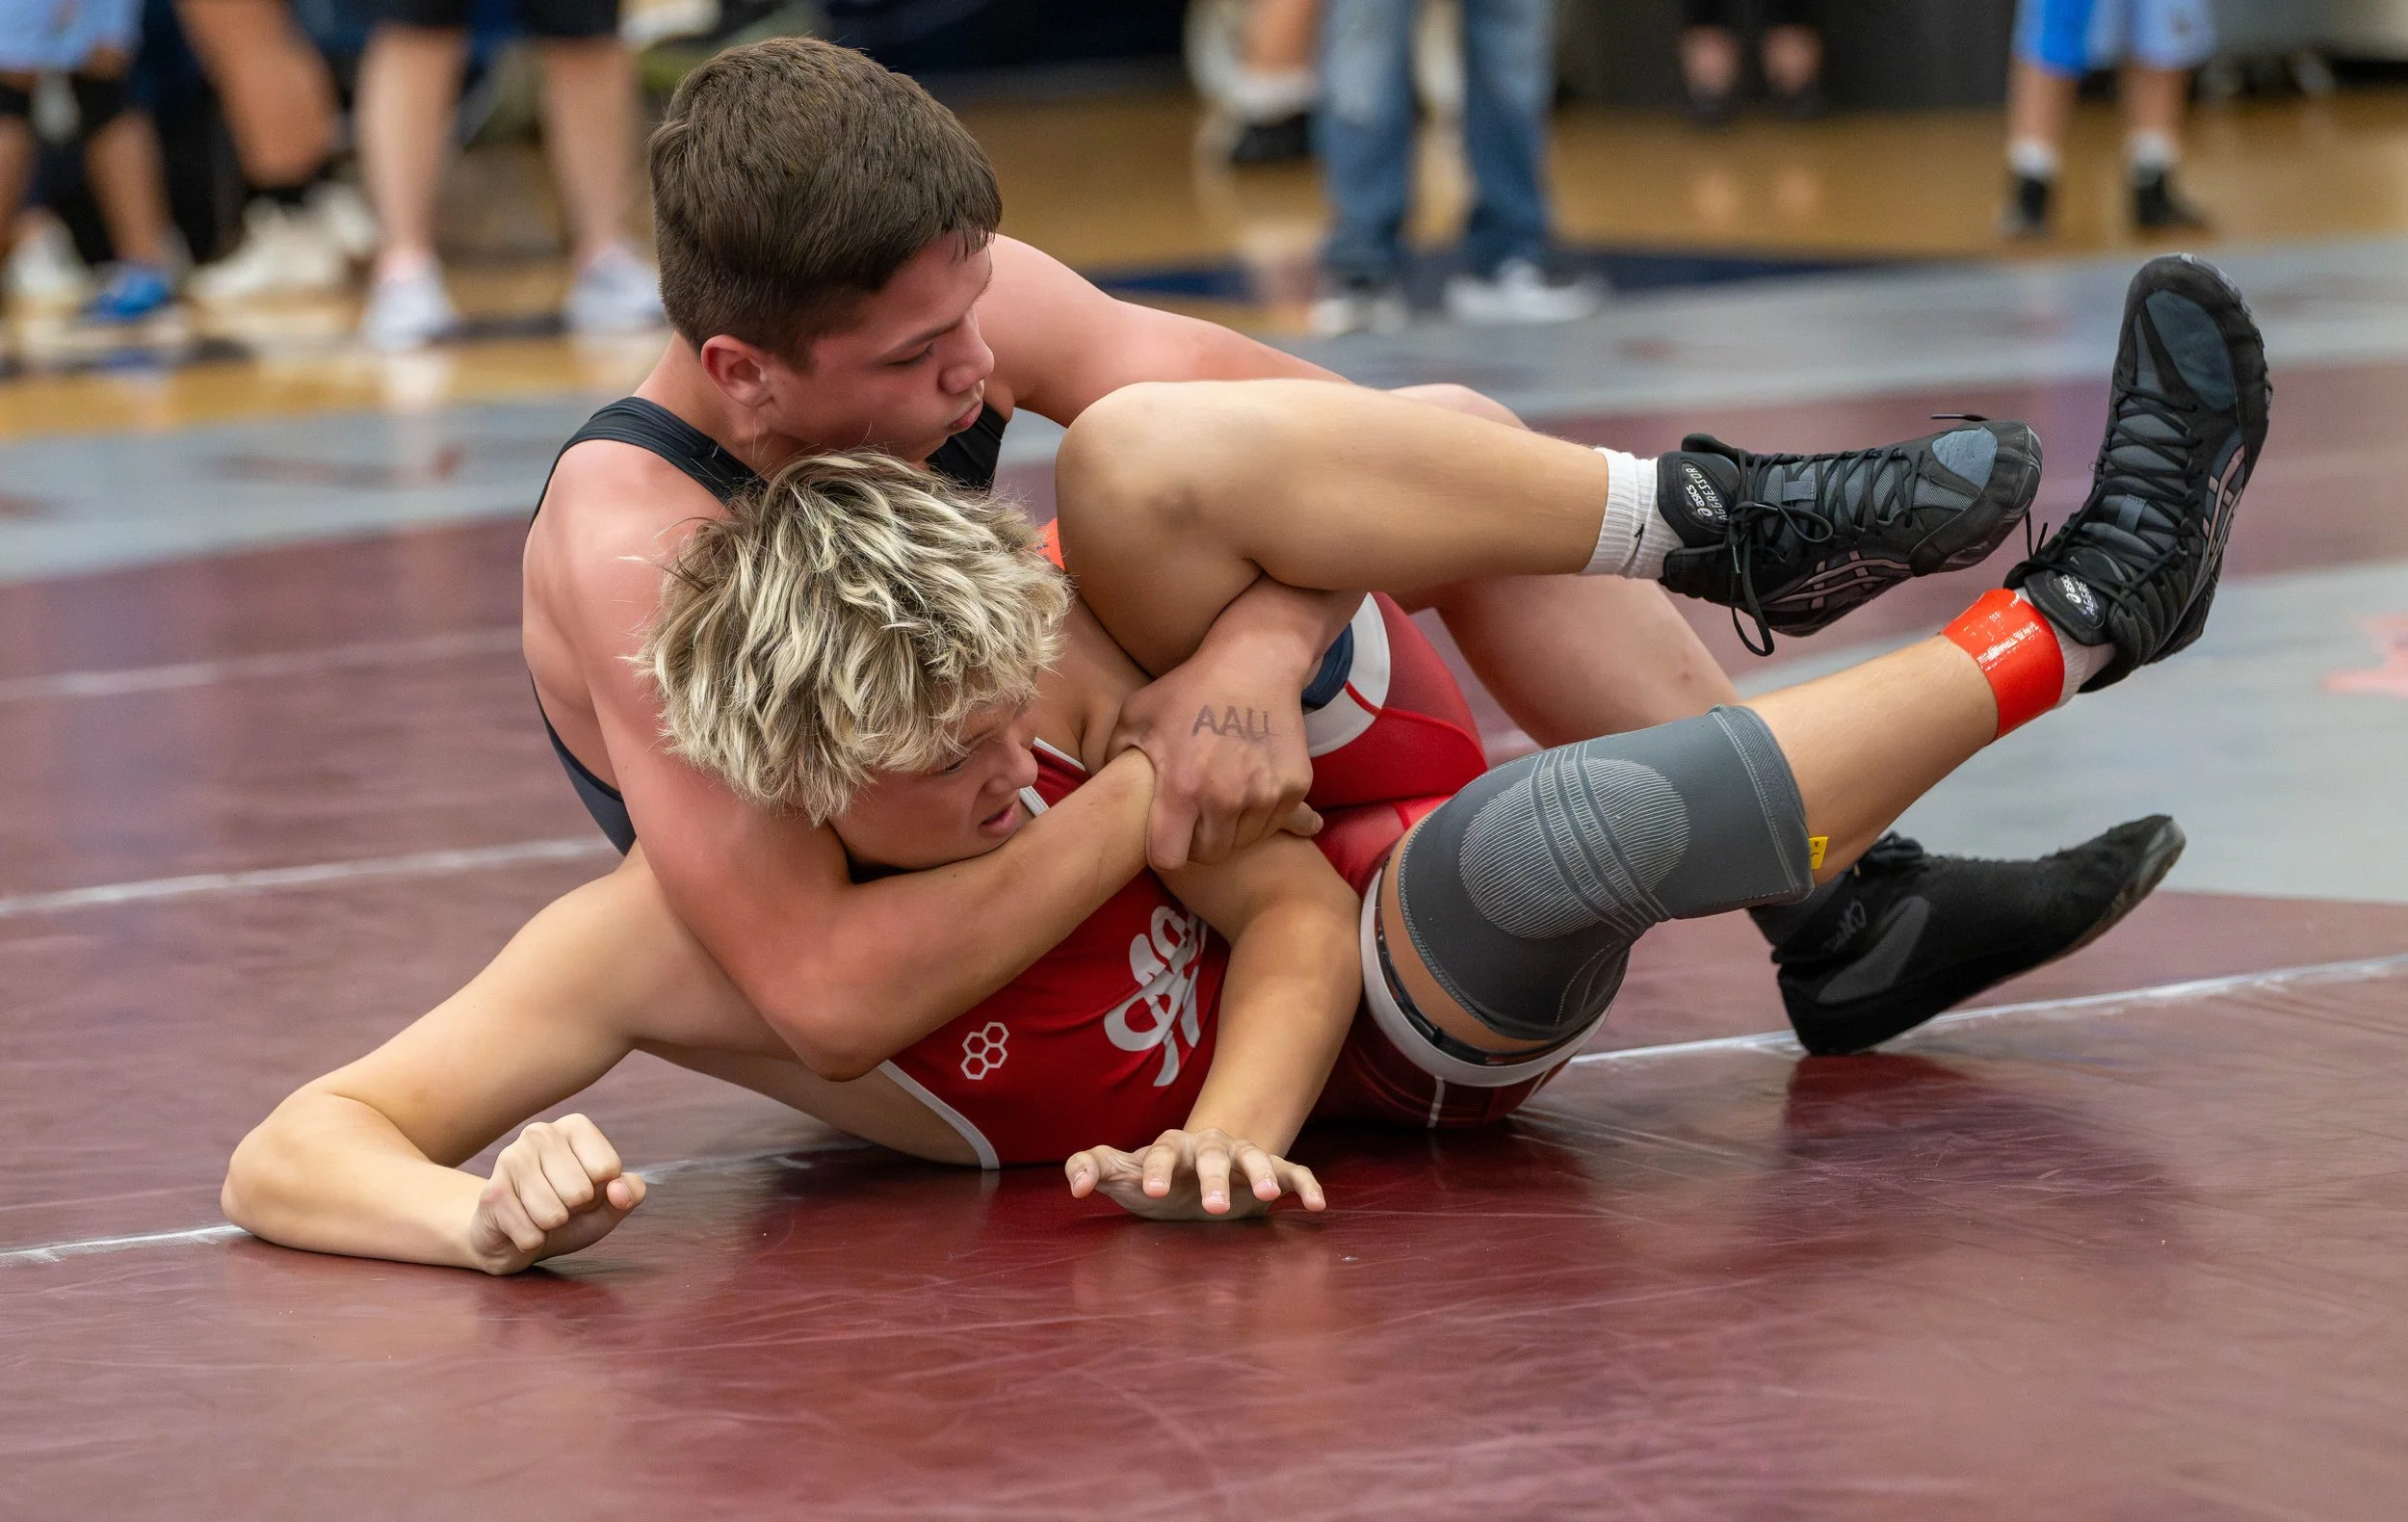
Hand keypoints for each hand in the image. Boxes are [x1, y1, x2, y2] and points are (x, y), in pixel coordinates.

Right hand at [466, 1114, 646, 1273]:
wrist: (514, 1236)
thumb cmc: (568, 1212)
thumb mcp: (609, 1204)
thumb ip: (630, 1193)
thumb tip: (620, 1191)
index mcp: (575, 1126)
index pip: (608, 1168)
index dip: (602, 1192)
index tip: (584, 1189)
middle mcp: (540, 1133)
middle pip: (580, 1191)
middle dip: (574, 1210)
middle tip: (558, 1203)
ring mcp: (510, 1159)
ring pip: (553, 1214)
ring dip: (551, 1226)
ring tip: (539, 1214)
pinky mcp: (492, 1192)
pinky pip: (530, 1234)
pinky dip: (531, 1240)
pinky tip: (520, 1225)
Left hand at [1065, 1127, 1325, 1221]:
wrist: (1202, 1171)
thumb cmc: (1157, 1176)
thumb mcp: (1123, 1174)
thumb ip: (1093, 1169)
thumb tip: (1074, 1186)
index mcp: (1172, 1147)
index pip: (1162, 1150)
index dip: (1156, 1169)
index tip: (1151, 1193)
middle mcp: (1210, 1146)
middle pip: (1212, 1154)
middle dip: (1214, 1178)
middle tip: (1212, 1208)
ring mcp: (1243, 1157)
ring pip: (1256, 1158)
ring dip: (1262, 1175)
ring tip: (1268, 1198)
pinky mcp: (1272, 1173)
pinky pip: (1293, 1172)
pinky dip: (1306, 1185)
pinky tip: (1317, 1206)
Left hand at [1111, 649, 1320, 871]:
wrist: (1255, 664)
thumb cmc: (1190, 689)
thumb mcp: (1137, 715)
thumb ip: (1113, 756)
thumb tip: (1101, 790)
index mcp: (1182, 788)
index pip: (1169, 858)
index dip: (1165, 851)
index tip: (1167, 834)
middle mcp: (1226, 799)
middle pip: (1209, 854)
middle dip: (1199, 840)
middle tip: (1196, 813)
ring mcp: (1265, 795)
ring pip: (1243, 841)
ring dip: (1231, 827)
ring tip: (1223, 795)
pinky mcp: (1294, 788)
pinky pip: (1273, 822)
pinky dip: (1261, 813)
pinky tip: (1249, 784)